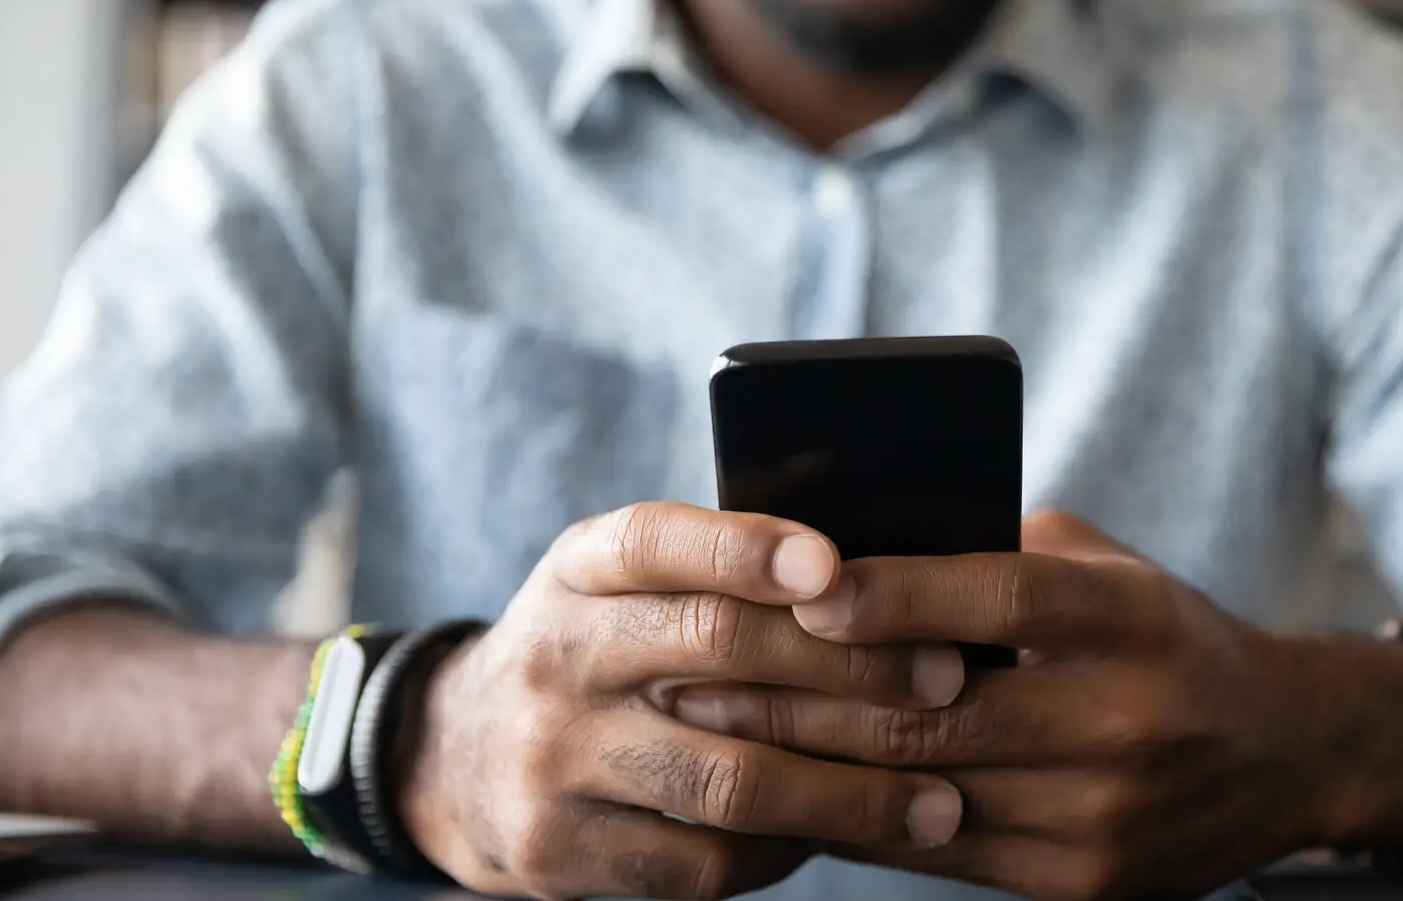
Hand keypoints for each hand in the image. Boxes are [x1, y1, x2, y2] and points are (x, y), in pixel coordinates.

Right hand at [395, 502, 969, 900]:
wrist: (453, 759)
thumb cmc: (597, 651)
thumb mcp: (623, 583)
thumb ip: (721, 567)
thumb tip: (883, 571)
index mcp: (583, 568)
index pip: (659, 541)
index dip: (745, 548)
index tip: (835, 566)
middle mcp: (558, 655)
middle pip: (717, 652)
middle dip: (851, 668)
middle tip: (949, 681)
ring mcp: (555, 760)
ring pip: (728, 779)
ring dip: (849, 793)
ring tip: (938, 803)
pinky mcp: (563, 854)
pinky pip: (705, 862)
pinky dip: (791, 851)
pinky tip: (846, 836)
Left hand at [671, 511, 1340, 900]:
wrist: (1282, 753)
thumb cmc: (1164, 637)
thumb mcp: (1107, 570)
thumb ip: (999, 553)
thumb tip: (858, 545)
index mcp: (1130, 619)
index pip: (1000, 601)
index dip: (895, 595)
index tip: (800, 586)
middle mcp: (1124, 720)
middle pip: (936, 712)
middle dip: (800, 695)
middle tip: (697, 672)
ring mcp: (1105, 815)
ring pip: (921, 795)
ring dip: (806, 766)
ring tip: (714, 733)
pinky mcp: (1083, 883)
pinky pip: (939, 856)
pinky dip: (855, 823)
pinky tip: (787, 793)